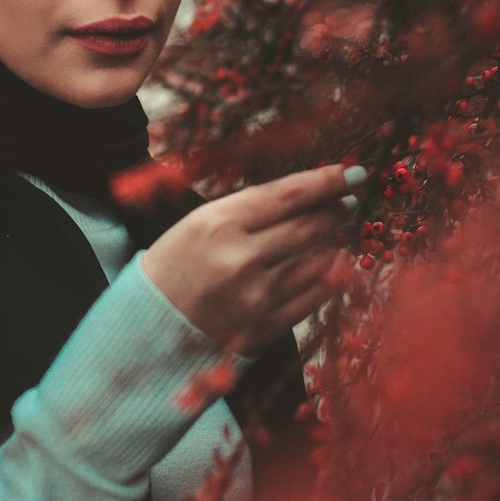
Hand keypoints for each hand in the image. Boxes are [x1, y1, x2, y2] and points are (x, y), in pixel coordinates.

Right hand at [141, 164, 359, 352]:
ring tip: (335, 229)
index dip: (325, 182)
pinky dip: (329, 275)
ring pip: (316, 260)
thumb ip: (250, 210)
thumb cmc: (174, 266)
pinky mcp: (265, 327)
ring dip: (332, 240)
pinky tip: (333, 262)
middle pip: (307, 226)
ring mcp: (254, 297)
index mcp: (217, 224)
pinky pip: (313, 296)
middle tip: (347, 201)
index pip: (286, 195)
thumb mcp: (200, 223)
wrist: (148, 327)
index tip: (351, 172)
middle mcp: (239, 259)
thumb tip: (307, 196)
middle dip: (334, 210)